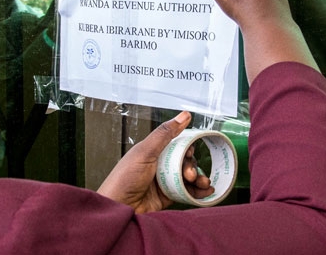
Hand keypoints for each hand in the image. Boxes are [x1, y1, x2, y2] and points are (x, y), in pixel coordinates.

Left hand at [97, 111, 212, 213]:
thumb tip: (183, 116)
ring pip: (188, 177)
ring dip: (200, 179)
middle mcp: (160, 165)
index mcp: (153, 151)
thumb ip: (164, 134)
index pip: (176, 144)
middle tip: (189, 174)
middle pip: (185, 161)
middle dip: (192, 166)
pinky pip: (187, 192)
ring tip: (203, 184)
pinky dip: (199, 192)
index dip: (187, 147)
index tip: (190, 151)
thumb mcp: (145, 152)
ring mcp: (164, 181)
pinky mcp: (168, 197)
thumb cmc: (124, 179)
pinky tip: (207, 192)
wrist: (118, 209)